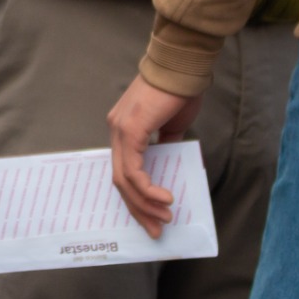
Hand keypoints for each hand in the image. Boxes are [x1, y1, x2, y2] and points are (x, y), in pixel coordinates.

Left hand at [107, 74, 205, 237]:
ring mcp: (120, 130)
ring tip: (165, 218)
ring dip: (145, 204)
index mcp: (123, 130)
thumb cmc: (179, 92)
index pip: (123, 171)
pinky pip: (134, 169)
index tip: (153, 218)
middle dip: (139, 210)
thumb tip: (166, 162)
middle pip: (120, 180)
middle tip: (157, 230)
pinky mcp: (131, 130)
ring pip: (125, 179)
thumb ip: (164, 143)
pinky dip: (147, 188)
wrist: (182, 68)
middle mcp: (115, 130)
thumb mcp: (171, 125)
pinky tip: (164, 198)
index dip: (136, 198)